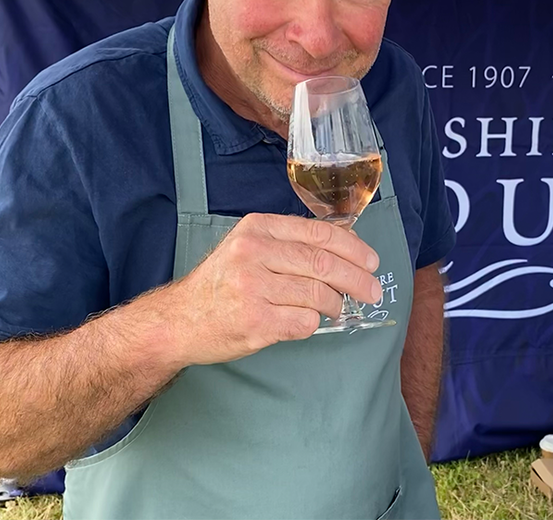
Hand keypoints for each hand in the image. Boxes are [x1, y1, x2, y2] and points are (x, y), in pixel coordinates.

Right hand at [164, 214, 381, 365]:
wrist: (180, 320)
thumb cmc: (221, 283)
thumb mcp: (248, 247)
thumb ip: (288, 243)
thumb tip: (343, 248)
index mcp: (258, 228)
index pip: (319, 234)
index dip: (353, 248)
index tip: (371, 260)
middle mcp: (255, 253)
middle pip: (324, 264)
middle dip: (357, 279)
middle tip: (373, 290)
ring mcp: (254, 288)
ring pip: (318, 294)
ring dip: (336, 305)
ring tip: (336, 309)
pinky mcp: (255, 322)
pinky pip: (304, 322)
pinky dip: (313, 324)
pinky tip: (307, 321)